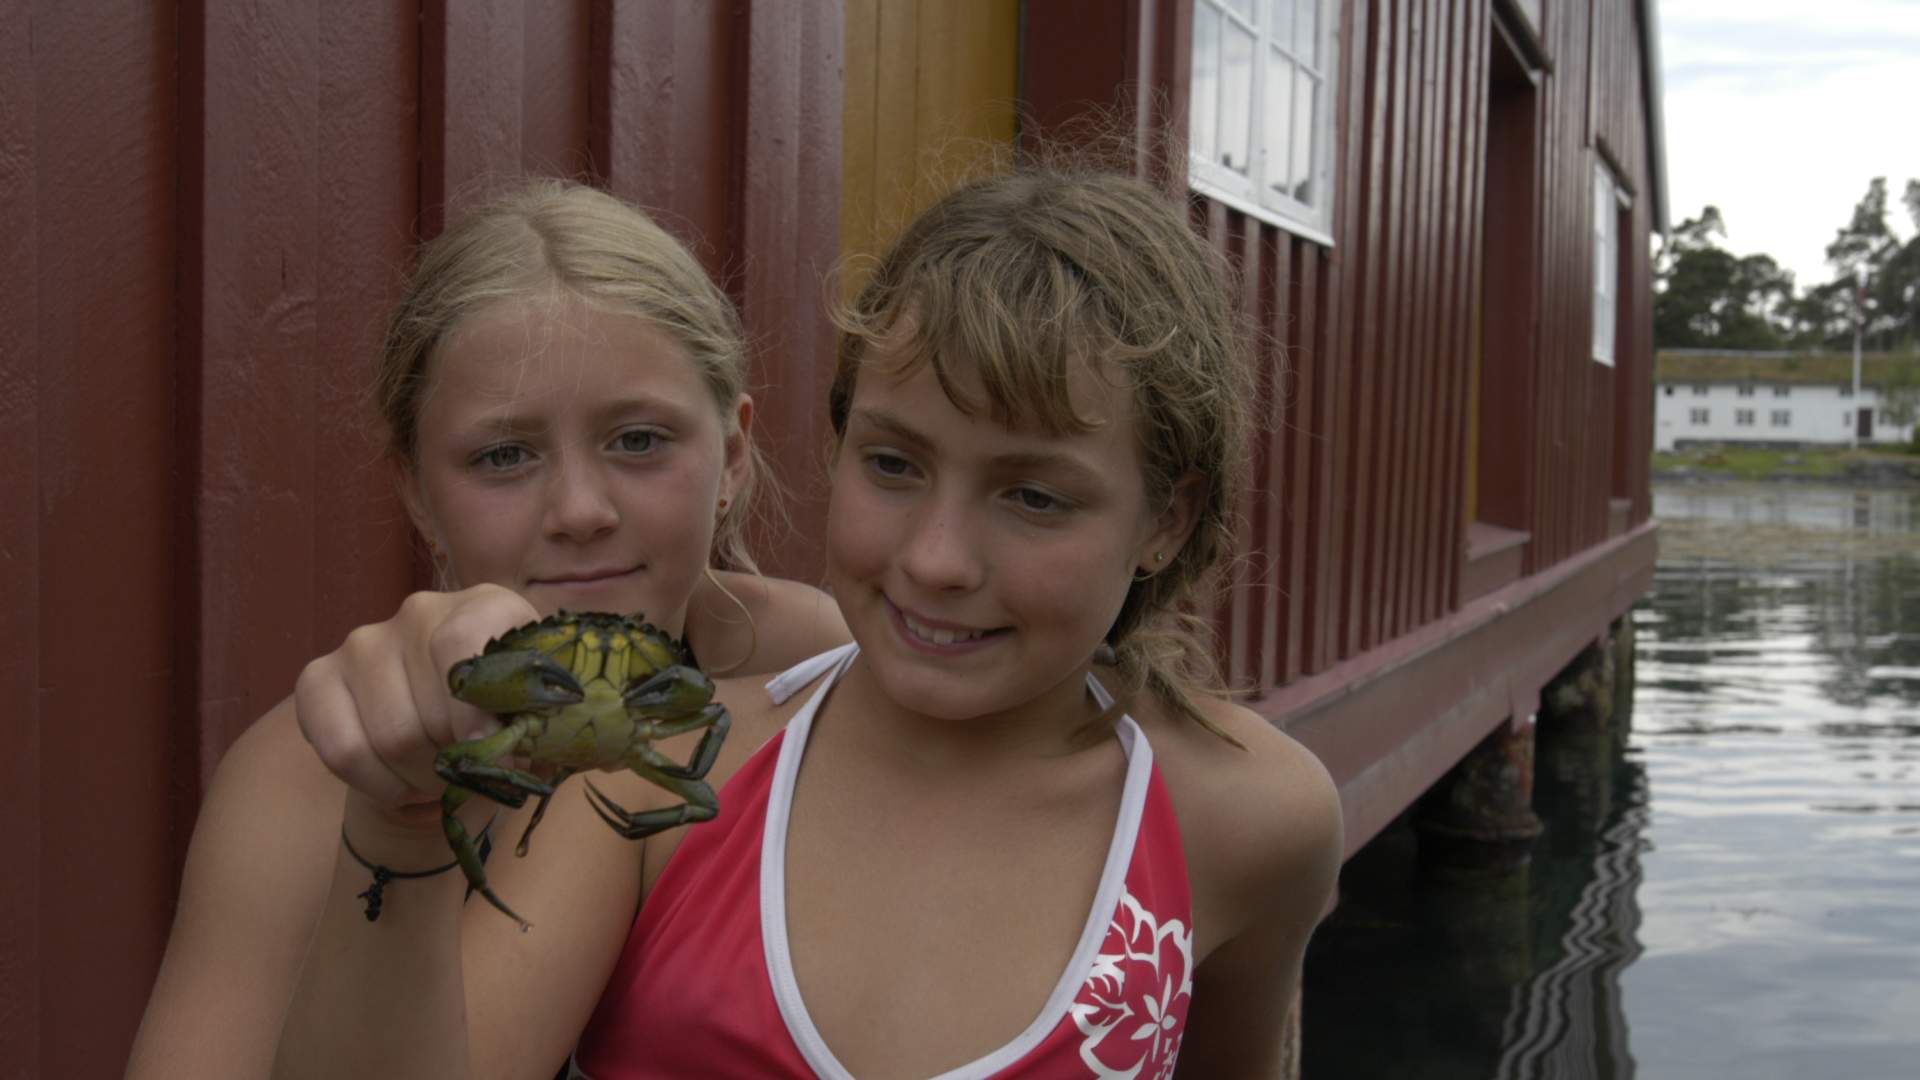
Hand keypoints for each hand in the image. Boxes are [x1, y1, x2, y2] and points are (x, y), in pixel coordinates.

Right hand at [295, 584, 539, 823]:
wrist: (453, 730)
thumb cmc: (508, 719)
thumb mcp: (540, 720)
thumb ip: (534, 728)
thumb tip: (503, 750)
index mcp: (487, 607)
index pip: (461, 645)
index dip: (474, 712)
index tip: (493, 754)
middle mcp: (420, 612)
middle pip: (429, 710)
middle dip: (456, 763)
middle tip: (470, 773)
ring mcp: (363, 642)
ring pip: (389, 738)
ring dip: (421, 779)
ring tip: (441, 776)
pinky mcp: (318, 677)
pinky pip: (341, 750)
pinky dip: (376, 783)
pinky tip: (399, 780)